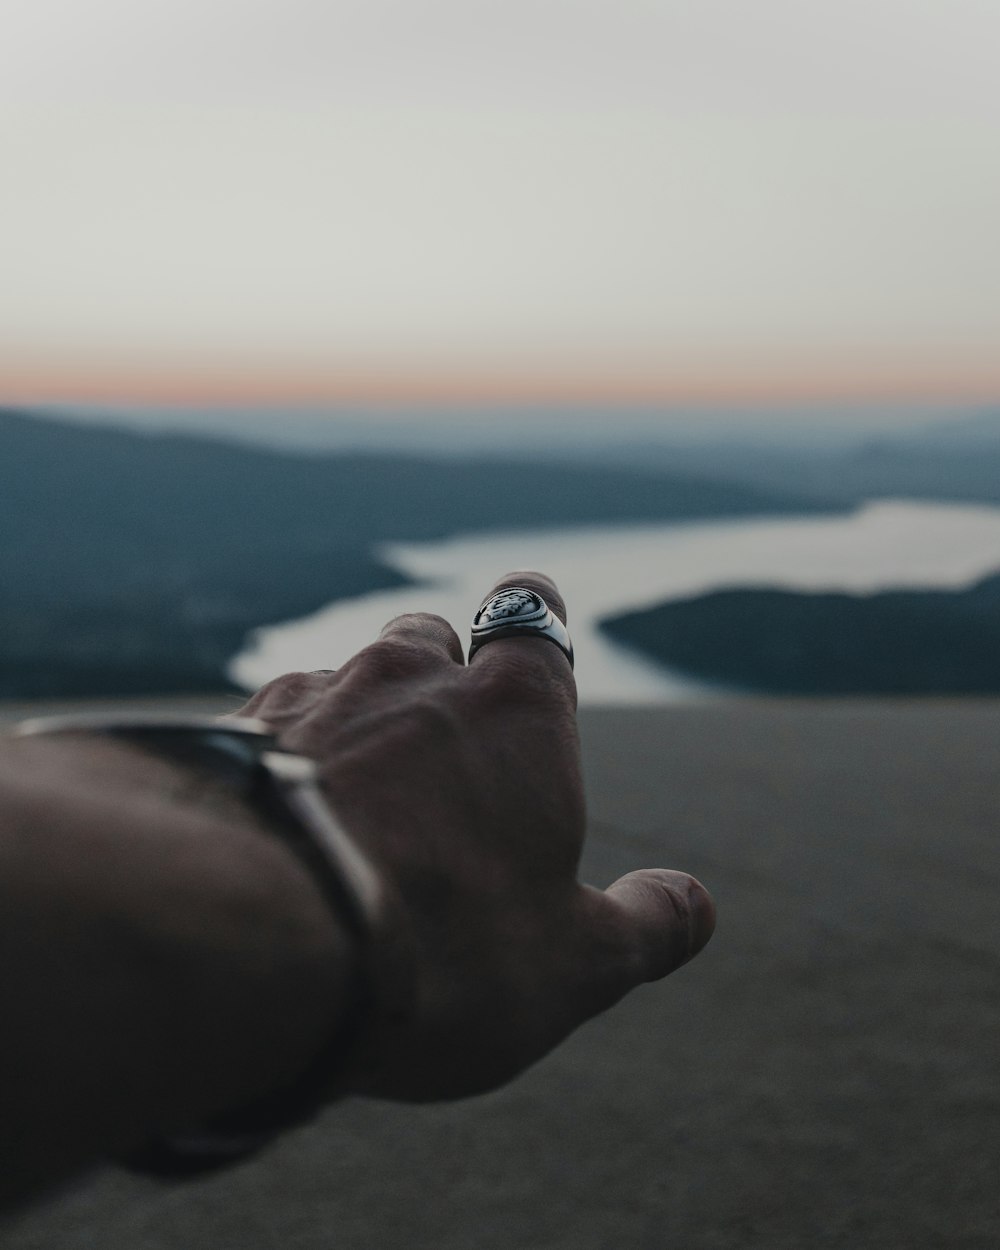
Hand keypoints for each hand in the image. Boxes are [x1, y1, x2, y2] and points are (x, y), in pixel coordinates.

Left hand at [235, 572, 714, 1101]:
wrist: (257, 944)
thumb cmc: (444, 950)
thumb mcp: (579, 962)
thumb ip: (648, 925)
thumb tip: (693, 907)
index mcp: (514, 709)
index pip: (533, 613)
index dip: (533, 627)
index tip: (528, 657)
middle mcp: (410, 676)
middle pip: (429, 639)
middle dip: (438, 682)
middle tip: (441, 766)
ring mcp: (314, 694)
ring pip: (344, 677)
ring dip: (356, 723)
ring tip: (354, 811)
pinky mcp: (231, 733)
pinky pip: (269, 725)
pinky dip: (285, 759)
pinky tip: (280, 828)